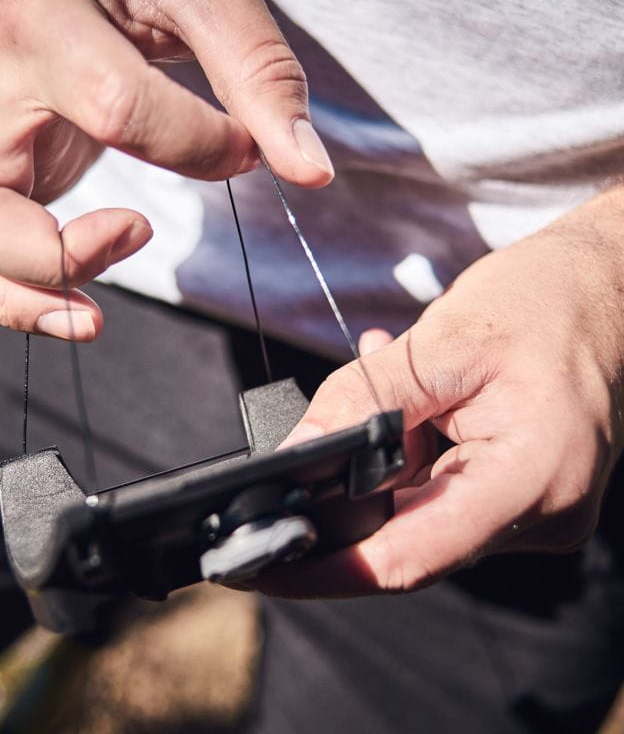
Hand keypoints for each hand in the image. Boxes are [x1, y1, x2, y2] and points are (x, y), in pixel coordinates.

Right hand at [0, 0, 332, 339]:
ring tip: (93, 317)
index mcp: (46, 22)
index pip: (116, 111)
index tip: (246, 148)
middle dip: (56, 256)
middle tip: (139, 235)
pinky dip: (15, 291)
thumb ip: (261, 76)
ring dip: (20, 296)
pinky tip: (76, 298)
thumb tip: (309, 171)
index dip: (197, 147)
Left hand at [252, 189, 623, 597]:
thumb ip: (365, 399)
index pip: (412, 555)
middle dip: (344, 502)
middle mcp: (540, 511)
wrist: (605, 288)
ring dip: (381, 460)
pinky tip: (407, 401)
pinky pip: (441, 489)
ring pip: (420, 510)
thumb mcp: (444, 340)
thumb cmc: (542, 302)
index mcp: (531, 477)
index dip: (330, 569)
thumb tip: (297, 454)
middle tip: (293, 468)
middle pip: (409, 537)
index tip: (267, 568)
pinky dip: (408, 453)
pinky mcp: (520, 492)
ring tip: (379, 383)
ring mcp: (533, 507)